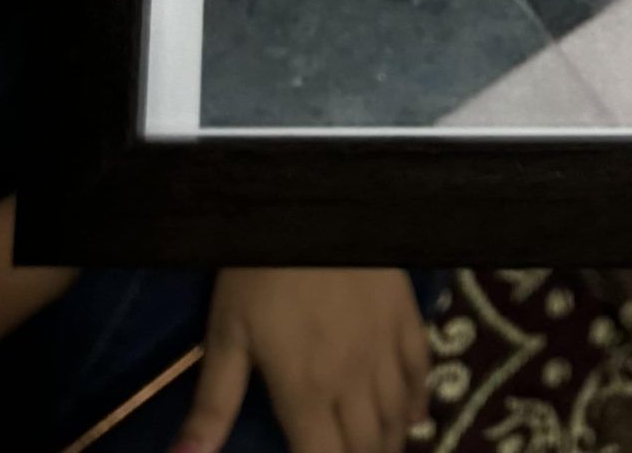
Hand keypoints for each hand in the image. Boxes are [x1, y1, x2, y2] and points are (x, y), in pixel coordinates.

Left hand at [175, 267, 428, 452]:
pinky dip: (418, 401)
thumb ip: (211, 407)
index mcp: (305, 391)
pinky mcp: (405, 316)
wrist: (311, 204)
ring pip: (396, 416)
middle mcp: (353, 379)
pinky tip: (413, 418)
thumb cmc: (260, 270)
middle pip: (367, 445)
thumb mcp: (226, 335)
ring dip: (389, 444)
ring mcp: (385, 346)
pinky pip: (421, 370)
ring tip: (378, 452)